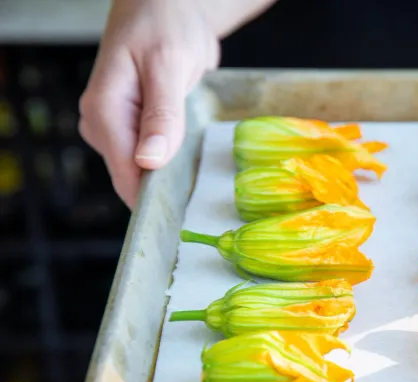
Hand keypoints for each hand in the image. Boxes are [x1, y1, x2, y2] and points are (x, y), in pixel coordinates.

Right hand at [79, 0, 219, 207]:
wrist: (168, 6)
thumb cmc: (165, 25)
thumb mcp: (168, 64)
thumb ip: (161, 114)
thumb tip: (150, 161)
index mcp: (103, 110)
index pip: (125, 173)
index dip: (153, 199)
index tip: (185, 216)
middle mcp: (103, 124)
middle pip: (134, 177)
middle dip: (167, 191)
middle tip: (206, 200)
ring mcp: (119, 128)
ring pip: (145, 171)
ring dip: (174, 177)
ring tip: (204, 179)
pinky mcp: (136, 128)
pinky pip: (154, 158)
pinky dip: (175, 163)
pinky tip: (196, 163)